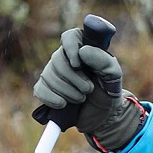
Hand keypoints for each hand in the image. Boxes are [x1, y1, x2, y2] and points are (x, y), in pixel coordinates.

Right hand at [33, 29, 142, 151]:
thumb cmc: (108, 91)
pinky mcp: (46, 89)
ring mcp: (53, 72)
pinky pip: (40, 90)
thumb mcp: (113, 76)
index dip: (71, 48)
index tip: (77, 64)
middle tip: (89, 89)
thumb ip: (103, 61)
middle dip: (74, 79)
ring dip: (67, 92)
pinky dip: (51, 99)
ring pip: (49, 76)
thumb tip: (82, 51)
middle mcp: (65, 57)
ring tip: (81, 98)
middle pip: (58, 60)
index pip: (69, 37)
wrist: (104, 116)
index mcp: (82, 48)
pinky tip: (63, 104)